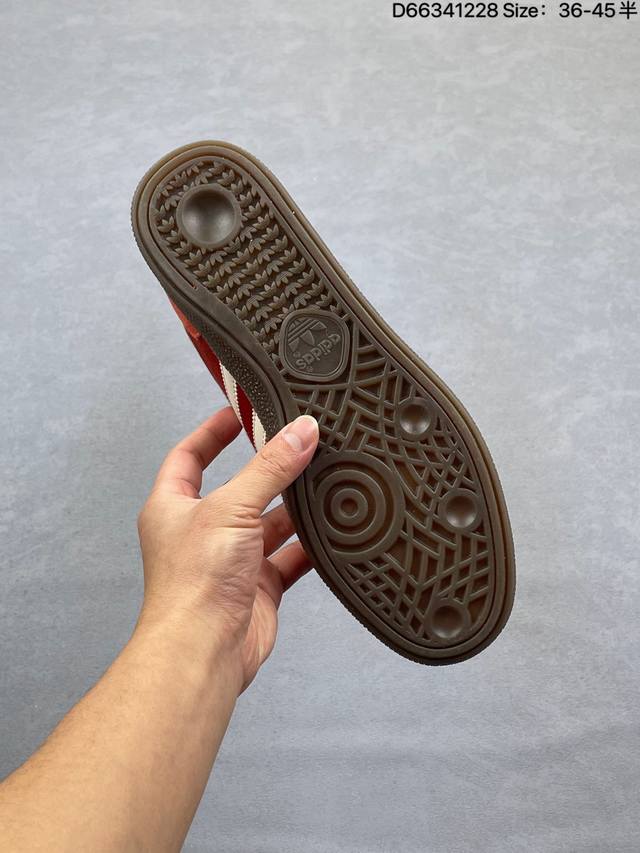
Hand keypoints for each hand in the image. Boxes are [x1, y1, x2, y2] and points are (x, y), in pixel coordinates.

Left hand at [136, 407, 318, 690]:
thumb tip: (299, 431)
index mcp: (174, 507)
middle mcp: (201, 531)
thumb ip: (270, 468)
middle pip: (239, 488)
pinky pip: (289, 558)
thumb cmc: (194, 584)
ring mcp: (231, 560)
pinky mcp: (258, 587)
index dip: (213, 432)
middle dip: (268, 470)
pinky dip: (310, 547)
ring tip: (324, 481)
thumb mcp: (232, 508)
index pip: (190, 456)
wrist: (204, 651)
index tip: (240, 411)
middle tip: (299, 444)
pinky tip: (331, 533)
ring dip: (294, 508)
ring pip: (269, 523)